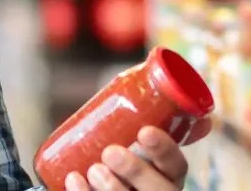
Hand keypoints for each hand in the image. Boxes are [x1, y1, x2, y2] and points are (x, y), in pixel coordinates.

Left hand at [64, 118, 211, 190]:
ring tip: (93, 169)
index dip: (165, 149)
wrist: (97, 184)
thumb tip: (156, 71)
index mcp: (169, 175)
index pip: (177, 165)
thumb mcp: (138, 138)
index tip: (145, 132)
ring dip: (113, 188)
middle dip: (136, 171)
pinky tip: (72, 180)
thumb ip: (147, 115)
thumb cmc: (124, 156)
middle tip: (110, 152)